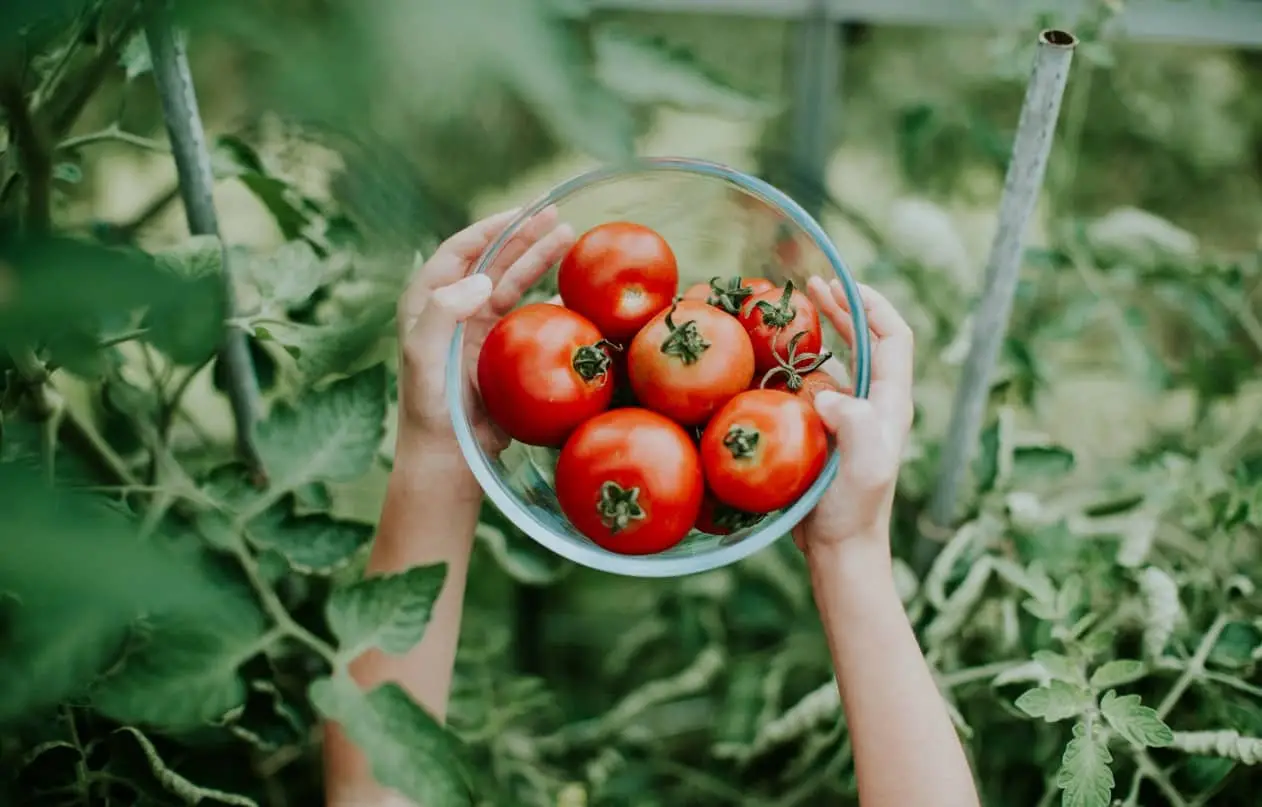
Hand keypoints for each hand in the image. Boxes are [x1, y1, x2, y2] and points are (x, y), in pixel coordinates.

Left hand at [396, 205, 575, 459]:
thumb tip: (481, 278)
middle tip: (556, 216)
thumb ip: (443, 312)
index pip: (459, 252)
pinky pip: (531, 317)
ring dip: (540, 260)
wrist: (450, 457)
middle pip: (493, 261)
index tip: (519, 213)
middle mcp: (454, 310)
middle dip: (523, 236)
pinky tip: (574, 291)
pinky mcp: (503, 352)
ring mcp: (480, 331)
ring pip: (515, 283)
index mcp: (428, 303)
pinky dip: (552, 301)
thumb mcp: (424, 357)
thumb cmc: (431, 408)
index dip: (489, 229)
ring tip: (569, 238)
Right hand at [792, 277, 914, 564]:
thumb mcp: (864, 466)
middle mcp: (875, 404)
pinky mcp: (827, 433)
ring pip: (839, 362)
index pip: (894, 337)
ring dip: (818, 334)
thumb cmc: (853, 510)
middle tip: (808, 285)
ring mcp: (851, 419)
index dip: (873, 305)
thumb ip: (856, 424)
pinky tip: (770, 365)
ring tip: (787, 316)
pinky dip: (796, 368)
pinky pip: (814, 388)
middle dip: (842, 308)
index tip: (841, 284)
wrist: (840, 549)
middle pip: (866, 341)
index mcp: (891, 402)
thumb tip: (828, 393)